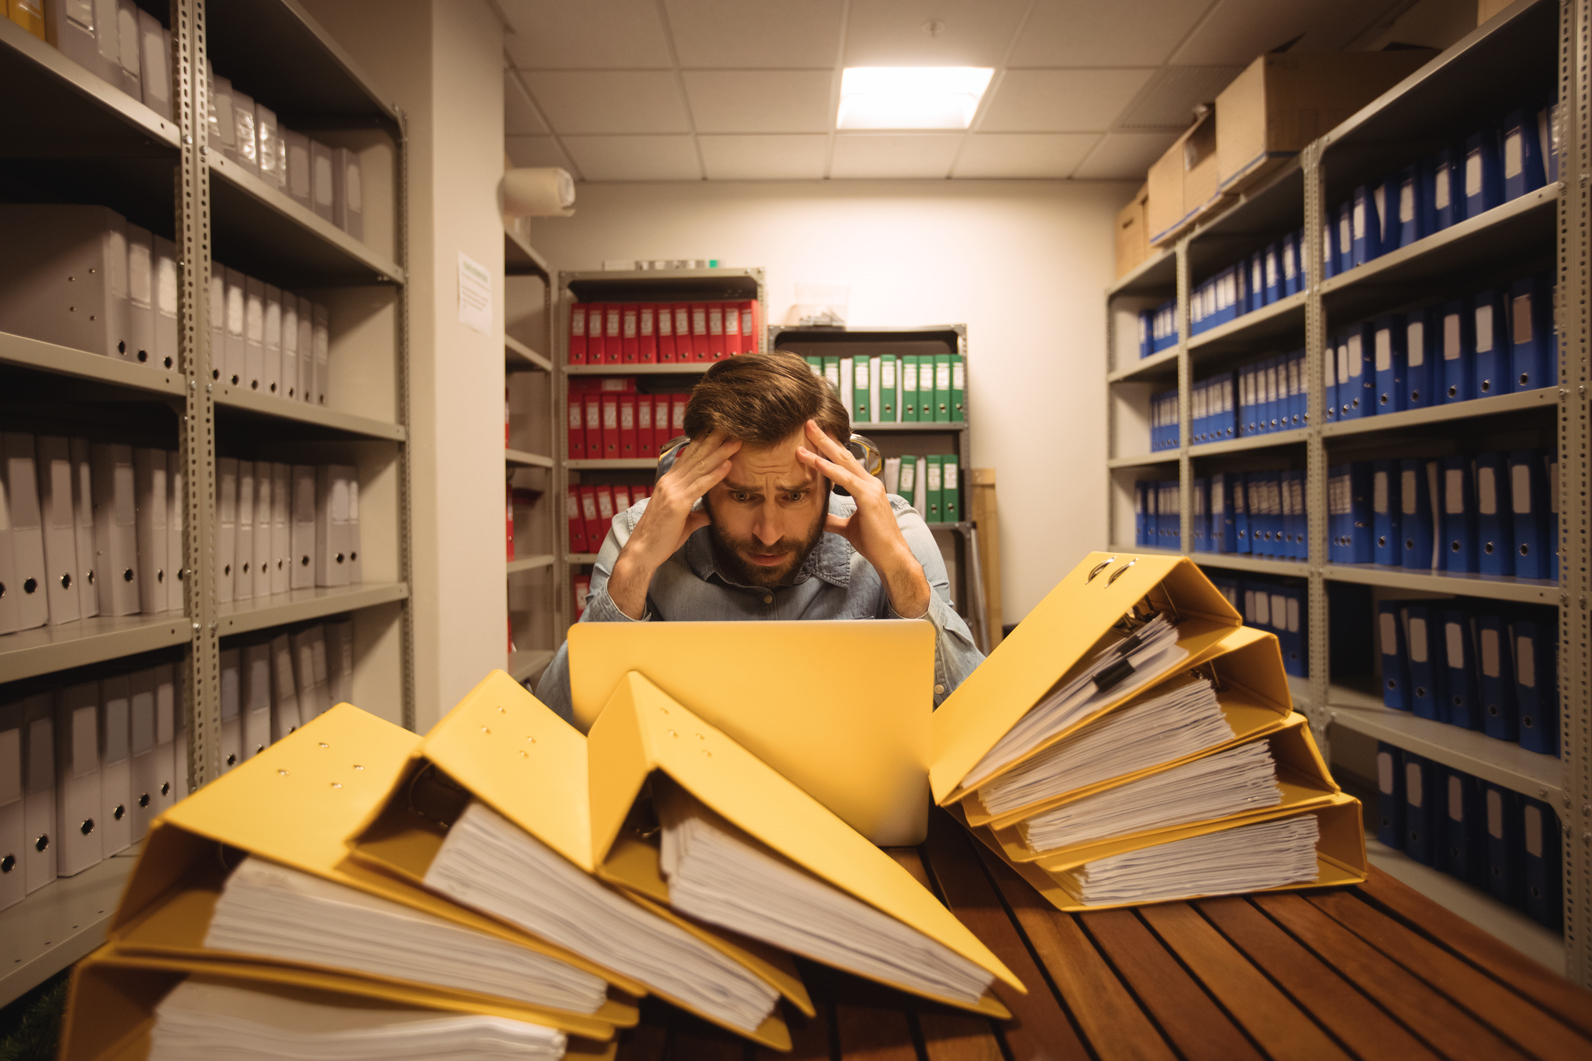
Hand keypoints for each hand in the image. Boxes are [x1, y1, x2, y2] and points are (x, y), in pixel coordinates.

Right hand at [608, 431, 739, 618]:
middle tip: (732, 426)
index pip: (690, 457)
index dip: (705, 443)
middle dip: (715, 440)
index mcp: (669, 482)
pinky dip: (715, 474)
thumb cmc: (660, 539)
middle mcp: (670, 482)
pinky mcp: (677, 503)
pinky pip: (700, 485)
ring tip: (736, 441)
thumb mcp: (682, 522)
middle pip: (696, 456)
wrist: (642, 552)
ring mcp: (673, 491)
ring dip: (720, 452)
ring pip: (700, 467)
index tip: (721, 432)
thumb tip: (710, 512)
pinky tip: (728, 465)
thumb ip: (697, 514)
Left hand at [795, 420, 930, 618]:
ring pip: (843, 461)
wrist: (891, 557)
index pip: (845, 463)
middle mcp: (870, 483)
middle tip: (809, 423)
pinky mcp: (868, 498)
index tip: (813, 437)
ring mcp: (871, 488)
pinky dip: (828, 469)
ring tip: (808, 433)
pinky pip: (845, 479)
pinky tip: (815, 461)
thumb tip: (819, 516)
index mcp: (867, 487)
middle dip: (825, 438)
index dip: (829, 449)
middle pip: (844, 454)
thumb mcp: (848, 526)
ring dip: (823, 446)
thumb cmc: (874, 542)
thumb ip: (834, 519)